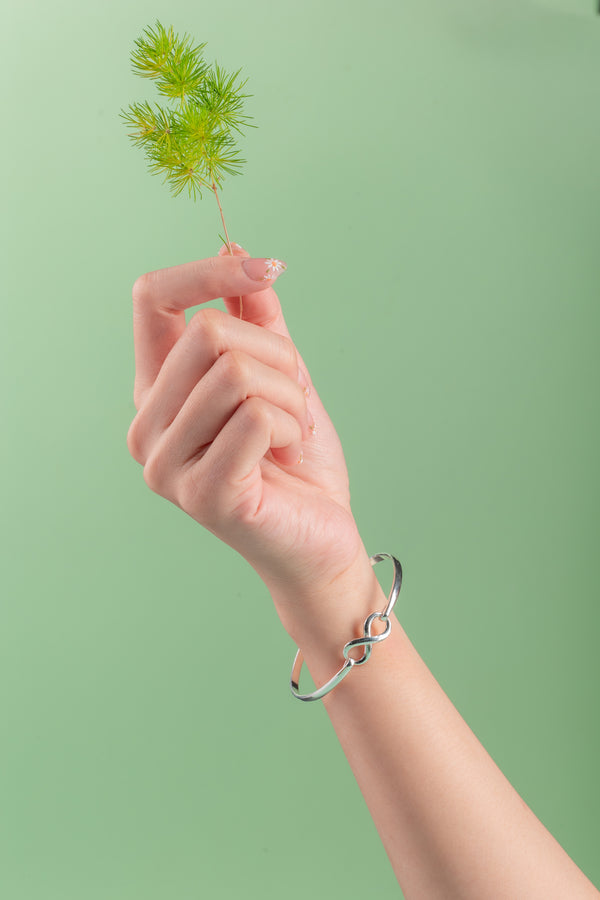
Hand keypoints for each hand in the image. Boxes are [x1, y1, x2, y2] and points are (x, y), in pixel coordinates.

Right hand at [126, 244, 373, 635]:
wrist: (320, 539)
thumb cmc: (296, 461)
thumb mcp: (281, 375)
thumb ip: (257, 320)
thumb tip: (237, 252)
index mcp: (156, 391)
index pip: (150, 299)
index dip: (208, 272)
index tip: (266, 269)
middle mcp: (146, 426)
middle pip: (208, 333)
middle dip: (276, 355)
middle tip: (292, 398)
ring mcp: (167, 465)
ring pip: (237, 373)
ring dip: (289, 396)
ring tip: (290, 431)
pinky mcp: (203, 494)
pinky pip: (256, 417)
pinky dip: (292, 426)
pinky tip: (287, 456)